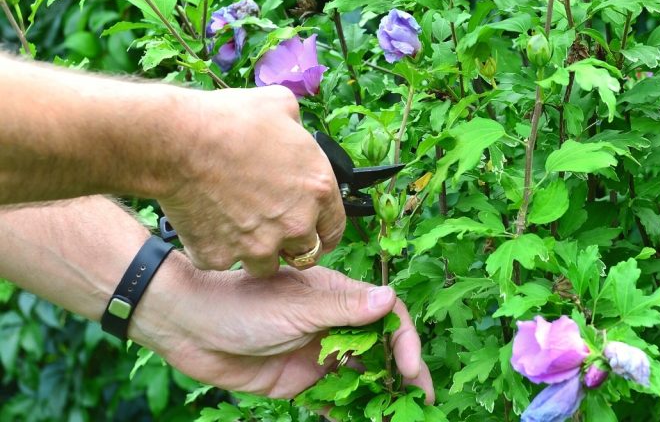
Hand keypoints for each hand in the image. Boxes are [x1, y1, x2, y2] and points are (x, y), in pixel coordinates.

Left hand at [134, 255, 434, 401]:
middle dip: (403, 376)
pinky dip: (349, 413)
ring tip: (395, 419)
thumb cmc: (242, 303)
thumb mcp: (297, 305)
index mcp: (339, 299)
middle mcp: (335, 326)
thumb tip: (389, 299)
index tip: (409, 369)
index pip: (387, 318)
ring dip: (379, 398)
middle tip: (421, 403)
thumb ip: (344, 309)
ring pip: (361, 378)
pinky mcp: (299, 383)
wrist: (189, 326)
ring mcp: (318, 356)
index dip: (404, 342)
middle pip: (382, 351)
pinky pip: (332, 401)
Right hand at [159, 86, 345, 275]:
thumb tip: (293, 127)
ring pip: (265, 266)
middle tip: (270, 227)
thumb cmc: (229, 120)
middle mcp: (295, 224)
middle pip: (304, 254)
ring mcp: (258, 246)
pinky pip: (222, 261)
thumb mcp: (281, 105)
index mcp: (318, 190)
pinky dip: (215, 248)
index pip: (334, 229)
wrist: (179, 140)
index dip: (321, 229)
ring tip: (237, 226)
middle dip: (290, 243)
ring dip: (256, 252)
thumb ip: (297, 125)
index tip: (311, 230)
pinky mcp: (220, 256)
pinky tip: (207, 224)